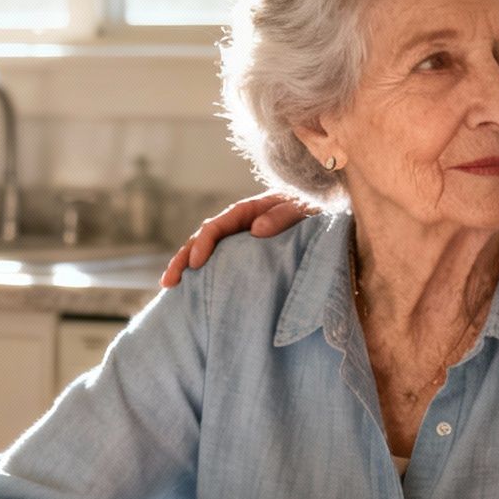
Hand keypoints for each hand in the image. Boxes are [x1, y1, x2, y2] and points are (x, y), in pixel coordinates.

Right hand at [158, 193, 317, 286]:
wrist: (330, 212)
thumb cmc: (318, 207)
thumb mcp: (305, 207)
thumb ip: (283, 215)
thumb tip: (256, 230)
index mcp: (250, 211)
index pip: (216, 226)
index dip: (203, 243)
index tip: (196, 263)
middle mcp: (240, 225)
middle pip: (203, 240)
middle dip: (183, 259)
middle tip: (168, 282)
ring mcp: (241, 241)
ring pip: (208, 253)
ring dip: (188, 268)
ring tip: (171, 288)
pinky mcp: (247, 257)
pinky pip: (221, 264)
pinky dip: (206, 275)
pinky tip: (194, 291)